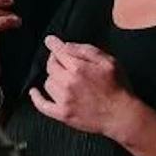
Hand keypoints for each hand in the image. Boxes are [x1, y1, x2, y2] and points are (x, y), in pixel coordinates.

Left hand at [24, 36, 144, 139]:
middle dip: (55, 60)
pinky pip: (42, 105)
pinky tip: (34, 92)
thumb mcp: (108, 61)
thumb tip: (65, 45)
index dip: (53, 44)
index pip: (59, 52)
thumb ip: (85, 51)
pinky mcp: (62, 114)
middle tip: (61, 61)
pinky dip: (36, 98)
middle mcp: (68, 82)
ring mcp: (63, 99)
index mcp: (78, 68)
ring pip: (48, 83)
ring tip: (62, 78)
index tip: (49, 40)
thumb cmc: (118, 86)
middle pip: (51, 66)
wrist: (121, 115)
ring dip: (53, 78)